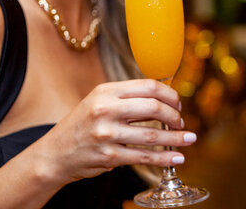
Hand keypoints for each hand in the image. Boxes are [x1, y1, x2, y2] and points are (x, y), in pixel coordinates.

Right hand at [37, 79, 195, 183]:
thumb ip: (126, 97)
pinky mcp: (109, 156)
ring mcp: (107, 134)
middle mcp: (106, 109)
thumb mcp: (98, 101)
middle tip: (181, 122)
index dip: (170, 95)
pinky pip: (144, 157)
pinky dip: (165, 159)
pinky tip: (176, 158)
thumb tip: (163, 98)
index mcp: (106, 91)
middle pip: (154, 107)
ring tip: (189, 139)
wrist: (55, 153)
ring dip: (177, 139)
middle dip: (175, 116)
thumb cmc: (82, 124)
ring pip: (153, 135)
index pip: (148, 86)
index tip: (178, 103)